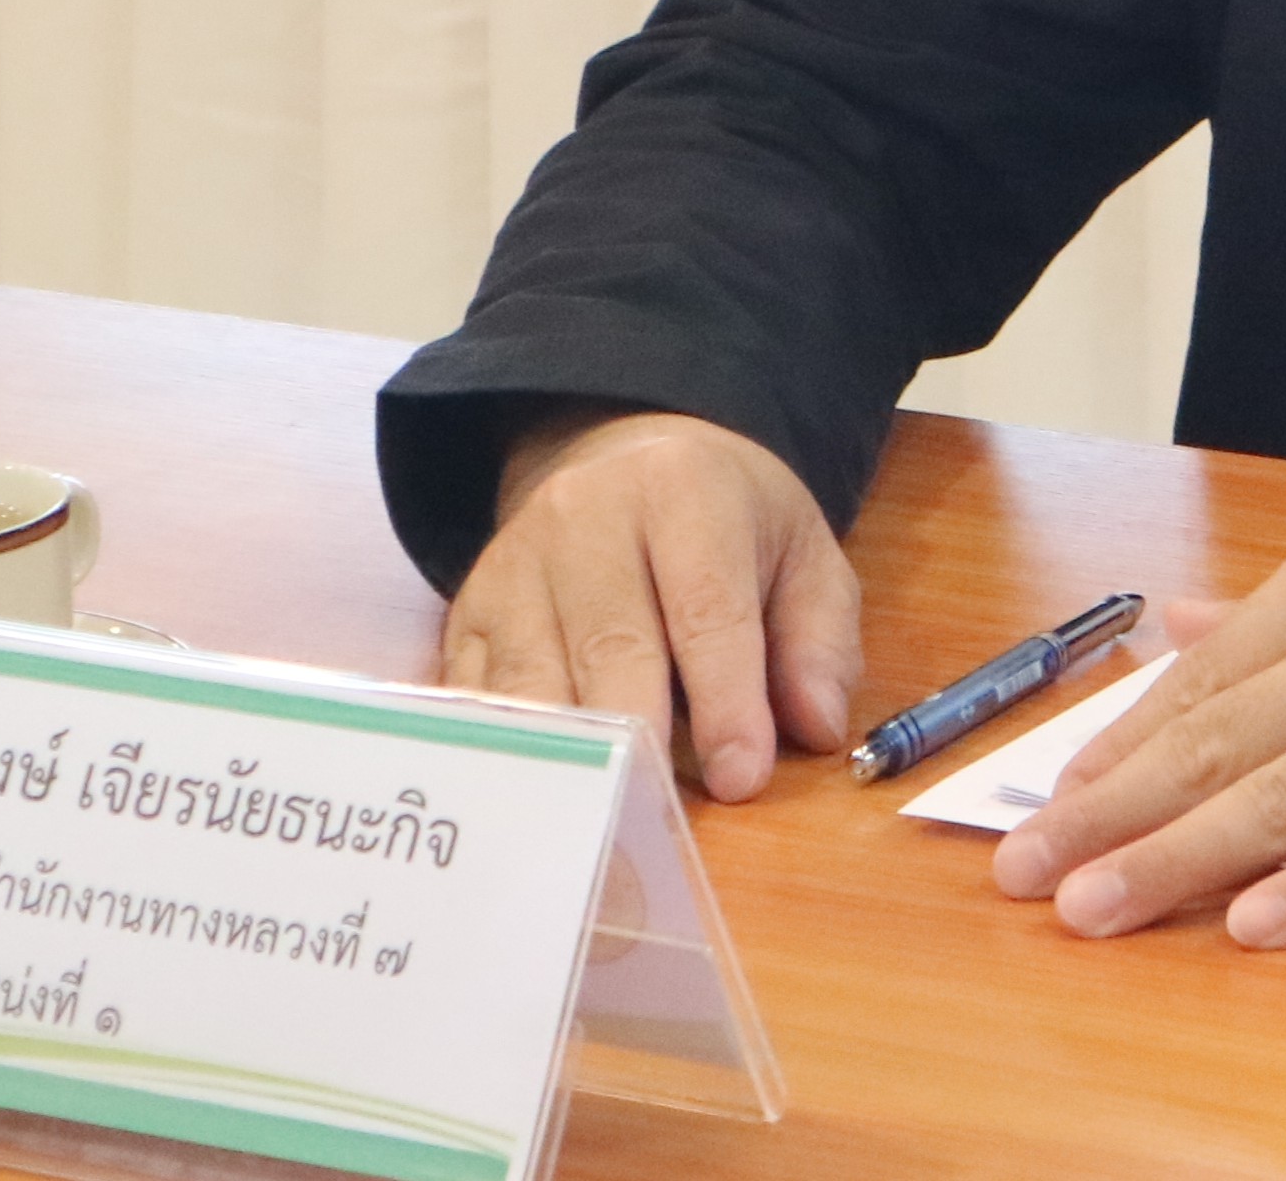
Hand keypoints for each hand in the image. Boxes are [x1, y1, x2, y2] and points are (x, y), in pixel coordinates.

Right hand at [439, 405, 861, 799]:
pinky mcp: (467, 613)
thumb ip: (818, 641)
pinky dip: (506, 757)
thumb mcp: (801, 555)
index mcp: (683, 491)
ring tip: (606, 825)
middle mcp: (585, 518)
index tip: (742, 779)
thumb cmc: (723, 523)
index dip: (725, 702)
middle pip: (610, 648)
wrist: (619, 460)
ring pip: (533, 682)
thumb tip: (815, 725)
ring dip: (571, 762)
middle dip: (642, 741)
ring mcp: (512, 565)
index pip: (705, 608)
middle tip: (669, 817)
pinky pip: (478, 700)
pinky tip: (539, 803)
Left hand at [991, 472, 1285, 948]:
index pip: (1203, 680)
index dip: (1116, 750)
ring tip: (1094, 907)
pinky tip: (1252, 922)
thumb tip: (1176, 627)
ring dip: (1174, 860)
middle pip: (1217, 746)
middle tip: (1027, 874)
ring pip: (1280, 800)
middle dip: (1108, 815)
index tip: (1049, 803)